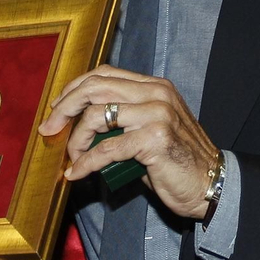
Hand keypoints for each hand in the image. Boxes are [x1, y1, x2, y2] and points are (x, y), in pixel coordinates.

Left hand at [38, 65, 218, 219]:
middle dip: (64, 107)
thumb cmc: (177, 162)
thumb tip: (80, 126)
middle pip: (95, 88)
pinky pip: (107, 149)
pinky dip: (86, 162)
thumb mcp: (149, 131)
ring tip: (72, 158)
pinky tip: (77, 173)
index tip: (57, 106)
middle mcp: (156, 94)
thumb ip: (122, 121)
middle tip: (48, 128)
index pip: (105, 74)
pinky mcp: (154, 139)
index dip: (75, 87)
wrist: (211, 185)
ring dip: (76, 140)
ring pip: (97, 116)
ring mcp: (157, 114)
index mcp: (155, 87)